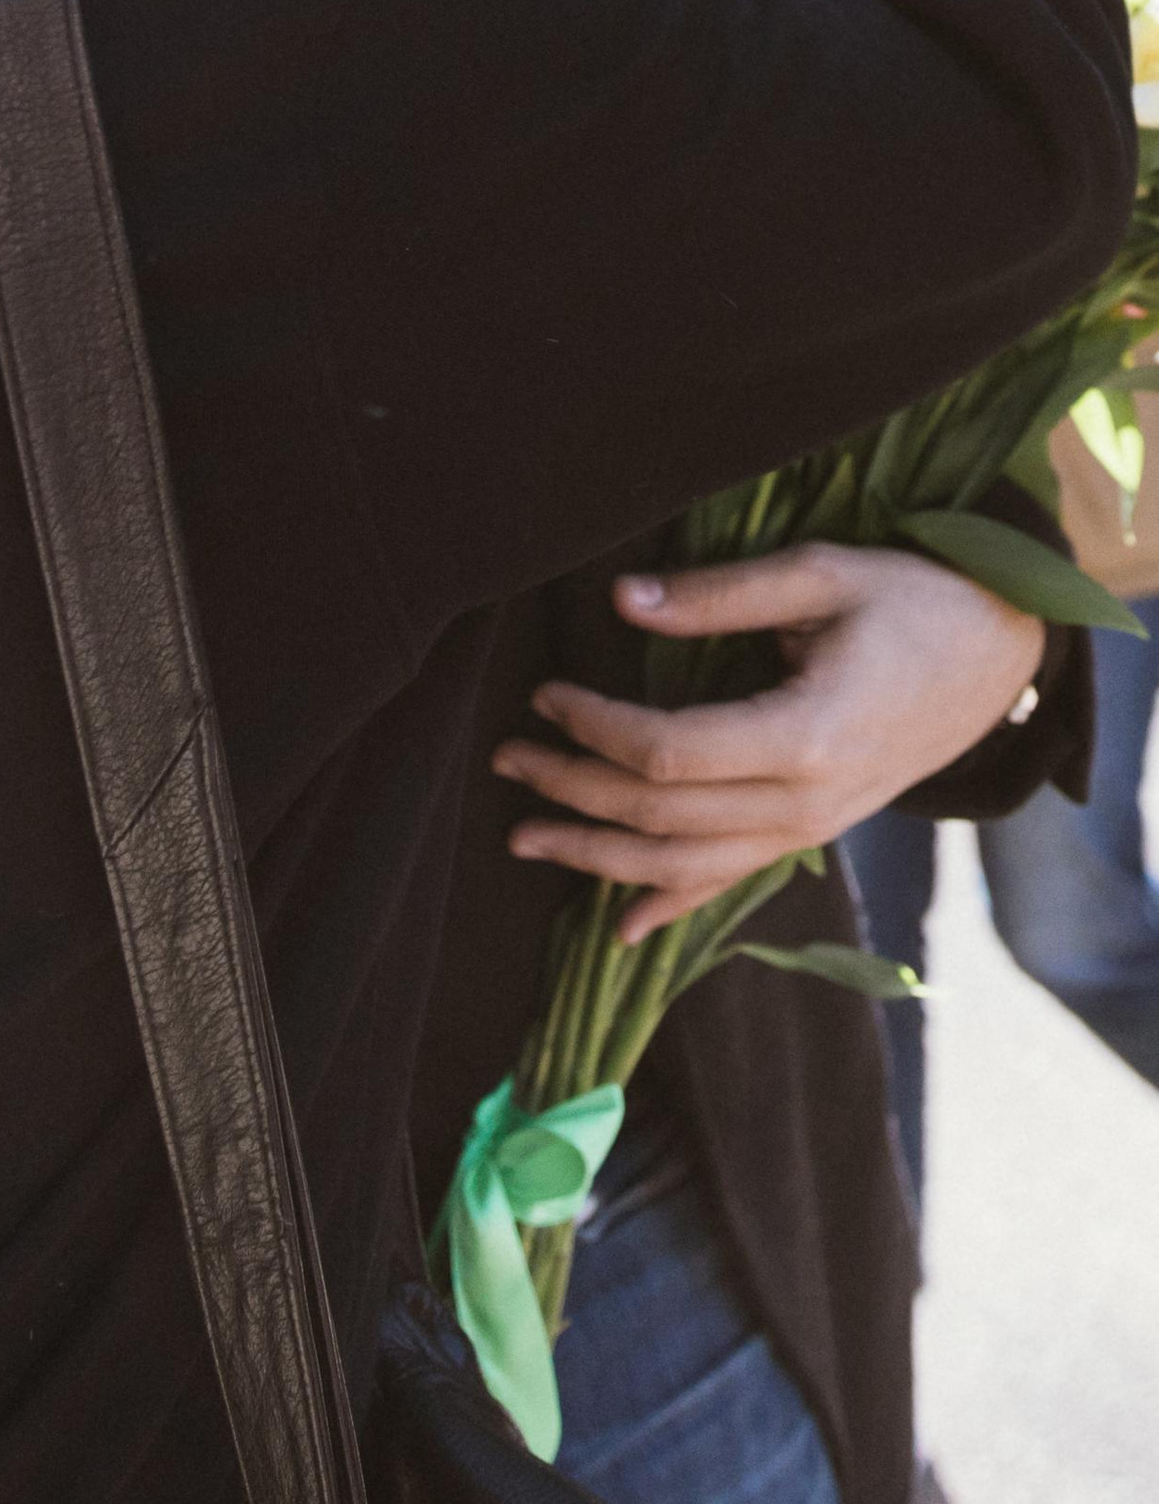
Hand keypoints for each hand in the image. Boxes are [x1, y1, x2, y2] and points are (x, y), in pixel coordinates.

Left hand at [493, 541, 1046, 941]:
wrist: (998, 655)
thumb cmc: (912, 602)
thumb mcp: (820, 575)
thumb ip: (718, 594)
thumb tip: (620, 601)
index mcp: (803, 737)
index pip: (668, 755)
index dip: (594, 728)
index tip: (545, 694)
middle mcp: (803, 803)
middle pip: (662, 817)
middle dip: (572, 790)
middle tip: (505, 757)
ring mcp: (809, 830)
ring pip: (685, 867)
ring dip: (598, 858)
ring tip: (524, 839)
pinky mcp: (812, 834)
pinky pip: (731, 883)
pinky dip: (671, 908)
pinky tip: (618, 927)